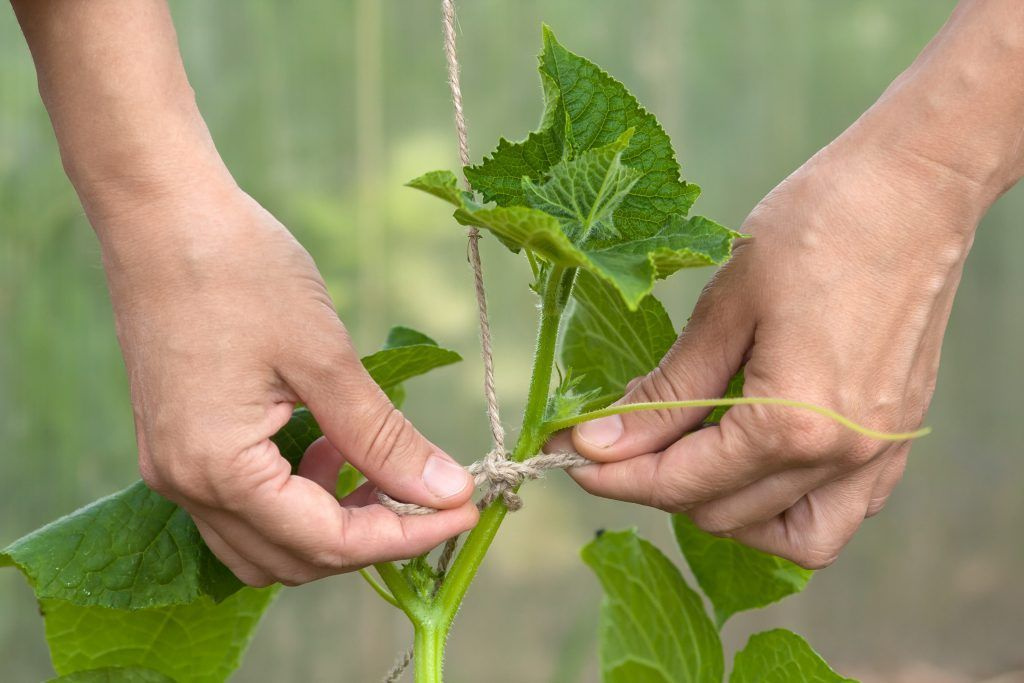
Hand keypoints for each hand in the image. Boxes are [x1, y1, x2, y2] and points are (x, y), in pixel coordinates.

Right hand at [99, 178, 477, 585]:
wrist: (162, 213)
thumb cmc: (240, 272)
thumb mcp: (324, 359)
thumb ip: (383, 438)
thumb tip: (445, 492)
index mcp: (218, 469)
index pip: (327, 542)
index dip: (404, 536)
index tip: (463, 511)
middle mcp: (186, 485)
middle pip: (294, 558)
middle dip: (370, 537)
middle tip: (431, 496)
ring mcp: (174, 468)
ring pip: (266, 541)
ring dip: (331, 524)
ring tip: (378, 469)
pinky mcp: (178, 444)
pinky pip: (244, 505)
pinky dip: (297, 496)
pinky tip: (330, 447)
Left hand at [554, 130, 986, 568]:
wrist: (915, 188)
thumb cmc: (816, 228)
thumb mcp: (726, 308)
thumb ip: (668, 390)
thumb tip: (600, 442)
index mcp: (791, 426)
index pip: (681, 481)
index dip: (615, 475)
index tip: (567, 457)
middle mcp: (841, 457)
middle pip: (724, 513)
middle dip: (658, 484)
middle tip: (617, 442)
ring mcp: (879, 454)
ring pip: (791, 537)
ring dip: (727, 510)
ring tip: (687, 461)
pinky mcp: (898, 438)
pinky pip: (840, 511)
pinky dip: (789, 505)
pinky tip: (753, 461)